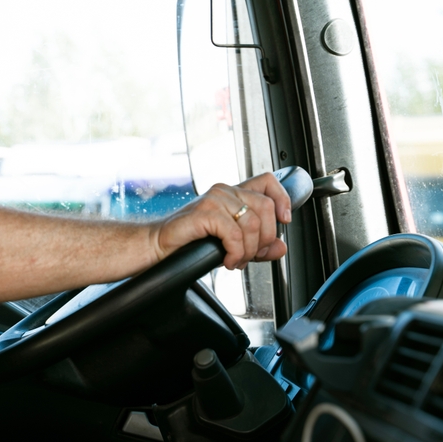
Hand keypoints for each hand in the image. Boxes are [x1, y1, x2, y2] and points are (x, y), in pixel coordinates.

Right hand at [152, 172, 291, 269]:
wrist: (158, 245)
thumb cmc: (189, 242)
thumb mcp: (231, 244)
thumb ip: (257, 245)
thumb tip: (280, 247)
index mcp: (232, 194)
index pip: (268, 181)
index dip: (282, 198)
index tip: (284, 220)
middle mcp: (224, 191)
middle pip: (266, 207)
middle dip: (264, 238)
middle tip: (250, 254)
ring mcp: (214, 199)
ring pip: (252, 223)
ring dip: (248, 250)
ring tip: (235, 260)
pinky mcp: (204, 212)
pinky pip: (234, 234)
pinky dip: (235, 253)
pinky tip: (226, 260)